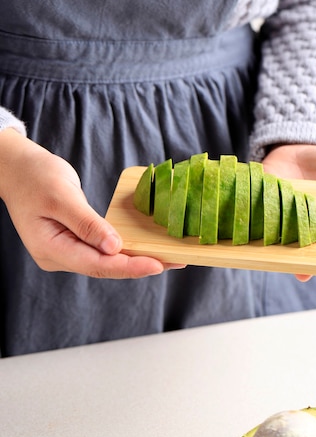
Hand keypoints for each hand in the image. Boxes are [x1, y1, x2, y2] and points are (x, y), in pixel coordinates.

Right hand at [0, 129, 173, 277]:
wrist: (18, 169)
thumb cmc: (35, 177)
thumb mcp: (62, 197)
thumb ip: (87, 224)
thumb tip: (114, 247)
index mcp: (50, 250)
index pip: (97, 265)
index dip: (129, 266)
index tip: (158, 264)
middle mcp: (58, 257)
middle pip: (105, 267)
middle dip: (140, 266)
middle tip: (176, 262)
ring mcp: (65, 251)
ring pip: (105, 261)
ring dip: (135, 259)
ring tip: (169, 258)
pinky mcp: (73, 242)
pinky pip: (102, 250)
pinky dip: (124, 249)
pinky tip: (145, 247)